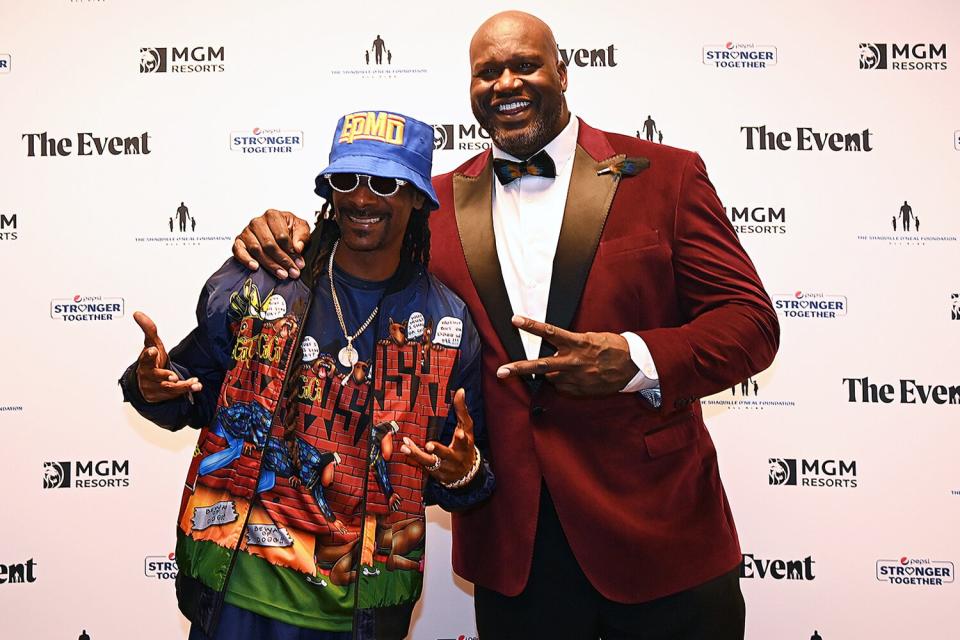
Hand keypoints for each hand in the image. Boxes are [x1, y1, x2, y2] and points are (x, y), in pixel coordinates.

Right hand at [133, 311, 201, 402]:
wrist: (148, 383)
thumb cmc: (151, 361)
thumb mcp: (151, 344)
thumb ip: (148, 329)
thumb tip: (137, 313)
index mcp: (145, 362)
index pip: (145, 358)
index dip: (148, 355)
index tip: (152, 350)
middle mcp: (149, 375)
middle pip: (155, 375)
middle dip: (163, 375)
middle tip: (172, 376)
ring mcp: (157, 386)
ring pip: (168, 387)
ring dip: (181, 385)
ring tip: (192, 383)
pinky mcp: (165, 394)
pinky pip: (177, 393)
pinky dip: (187, 388)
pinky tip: (196, 385)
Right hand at [233, 209, 310, 278]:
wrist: (279, 233)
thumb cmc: (289, 230)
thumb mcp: (301, 229)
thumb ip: (302, 237)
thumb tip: (297, 248)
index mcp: (273, 216)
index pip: (281, 236)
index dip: (291, 252)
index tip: (299, 263)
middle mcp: (258, 222)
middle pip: (269, 244)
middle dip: (282, 260)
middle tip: (292, 272)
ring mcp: (247, 232)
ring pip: (256, 250)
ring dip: (269, 264)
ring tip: (281, 274)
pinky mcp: (239, 242)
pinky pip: (238, 251)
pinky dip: (246, 259)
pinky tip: (255, 267)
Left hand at [400, 388, 476, 483]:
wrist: (466, 473)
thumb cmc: (465, 444)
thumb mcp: (466, 428)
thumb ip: (462, 410)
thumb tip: (460, 390)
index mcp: (465, 445)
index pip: (464, 440)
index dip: (462, 438)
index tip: (459, 434)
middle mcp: (455, 457)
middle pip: (446, 454)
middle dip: (438, 450)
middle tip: (429, 445)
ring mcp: (445, 467)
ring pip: (430, 462)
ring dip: (417, 454)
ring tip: (406, 447)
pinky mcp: (436, 473)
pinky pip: (423, 465)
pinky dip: (414, 457)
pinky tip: (405, 449)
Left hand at [496, 315, 638, 395]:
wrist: (632, 366)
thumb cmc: (612, 347)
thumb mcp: (592, 338)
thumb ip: (572, 343)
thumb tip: (557, 349)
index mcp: (577, 343)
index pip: (549, 332)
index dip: (531, 325)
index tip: (515, 319)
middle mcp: (573, 361)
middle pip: (540, 365)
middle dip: (519, 368)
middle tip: (501, 371)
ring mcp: (575, 378)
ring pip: (551, 377)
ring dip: (552, 372)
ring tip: (570, 366)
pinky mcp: (579, 390)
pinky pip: (563, 386)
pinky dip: (565, 381)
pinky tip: (578, 376)